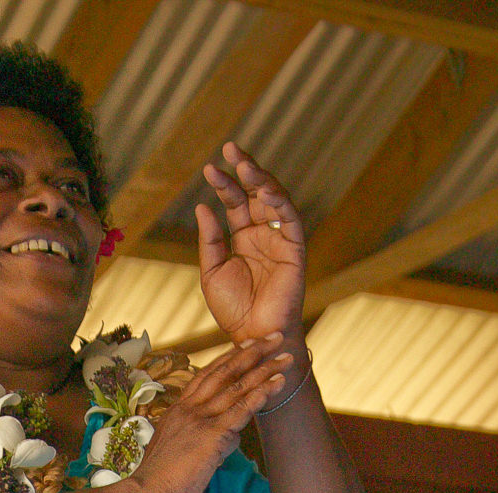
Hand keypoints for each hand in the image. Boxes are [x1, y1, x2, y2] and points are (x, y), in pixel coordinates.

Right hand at [133, 340, 293, 492]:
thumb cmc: (159, 483)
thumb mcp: (175, 453)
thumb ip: (198, 441)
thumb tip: (222, 442)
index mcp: (178, 410)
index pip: (206, 375)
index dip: (229, 358)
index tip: (247, 344)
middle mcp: (189, 408)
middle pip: (225, 372)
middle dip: (252, 352)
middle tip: (273, 337)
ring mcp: (200, 420)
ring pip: (237, 387)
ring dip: (265, 370)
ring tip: (287, 357)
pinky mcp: (212, 435)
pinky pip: (241, 410)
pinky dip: (261, 395)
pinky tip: (278, 383)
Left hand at [198, 145, 306, 350]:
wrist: (253, 337)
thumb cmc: (233, 310)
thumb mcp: (212, 272)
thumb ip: (210, 240)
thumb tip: (203, 207)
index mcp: (243, 237)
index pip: (235, 202)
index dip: (224, 184)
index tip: (209, 169)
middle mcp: (262, 234)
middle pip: (256, 193)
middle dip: (245, 170)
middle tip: (230, 149)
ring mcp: (279, 240)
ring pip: (275, 200)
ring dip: (262, 180)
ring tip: (245, 164)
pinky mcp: (295, 250)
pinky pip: (290, 220)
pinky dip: (280, 202)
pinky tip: (266, 190)